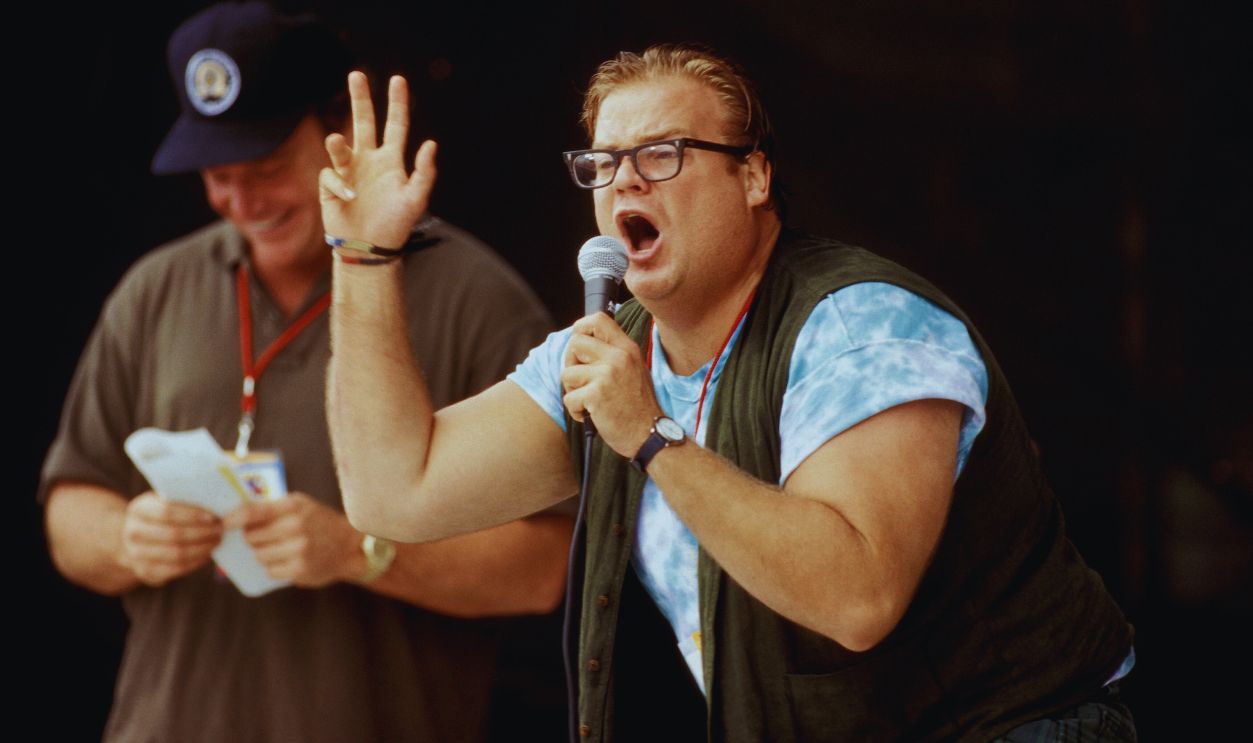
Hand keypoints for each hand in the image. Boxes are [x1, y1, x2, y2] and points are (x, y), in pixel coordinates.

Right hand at [121, 492, 222, 586]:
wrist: (139, 538)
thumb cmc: (162, 514)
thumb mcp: (167, 501)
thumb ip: (185, 498)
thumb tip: (218, 499)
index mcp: (138, 509)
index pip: (166, 511)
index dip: (192, 515)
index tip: (213, 516)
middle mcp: (132, 532)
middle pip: (173, 534)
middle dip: (202, 533)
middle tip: (221, 529)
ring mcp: (136, 554)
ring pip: (176, 554)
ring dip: (202, 548)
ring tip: (217, 540)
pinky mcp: (145, 572)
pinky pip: (176, 569)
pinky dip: (196, 561)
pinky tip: (207, 553)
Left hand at [227, 492, 359, 587]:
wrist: (349, 546)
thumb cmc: (319, 522)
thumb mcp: (301, 505)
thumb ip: (273, 508)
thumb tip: (237, 515)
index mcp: (293, 506)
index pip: (254, 510)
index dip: (234, 517)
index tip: (224, 522)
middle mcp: (295, 526)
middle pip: (251, 537)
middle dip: (252, 538)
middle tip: (263, 537)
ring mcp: (298, 549)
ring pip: (258, 555)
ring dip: (262, 554)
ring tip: (279, 549)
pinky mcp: (299, 569)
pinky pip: (270, 570)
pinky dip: (273, 567)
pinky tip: (287, 560)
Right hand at [320, 72, 436, 248]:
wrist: (370, 249)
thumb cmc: (396, 225)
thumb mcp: (415, 199)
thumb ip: (425, 173)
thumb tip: (430, 144)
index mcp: (392, 160)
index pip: (395, 125)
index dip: (397, 103)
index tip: (397, 79)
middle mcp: (369, 160)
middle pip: (364, 122)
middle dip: (360, 99)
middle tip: (356, 75)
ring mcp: (349, 171)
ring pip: (339, 144)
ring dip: (337, 142)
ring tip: (336, 141)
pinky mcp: (331, 186)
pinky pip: (331, 175)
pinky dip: (339, 184)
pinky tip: (349, 198)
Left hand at [560, 312, 663, 457]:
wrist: (650, 434)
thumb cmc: (638, 406)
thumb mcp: (633, 369)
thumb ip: (612, 354)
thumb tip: (581, 342)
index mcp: (627, 348)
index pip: (598, 319)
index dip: (581, 328)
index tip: (579, 344)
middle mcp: (619, 356)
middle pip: (574, 343)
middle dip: (571, 363)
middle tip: (582, 381)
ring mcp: (607, 374)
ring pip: (567, 373)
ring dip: (573, 391)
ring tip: (591, 402)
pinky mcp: (596, 394)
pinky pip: (569, 398)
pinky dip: (576, 411)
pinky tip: (592, 415)